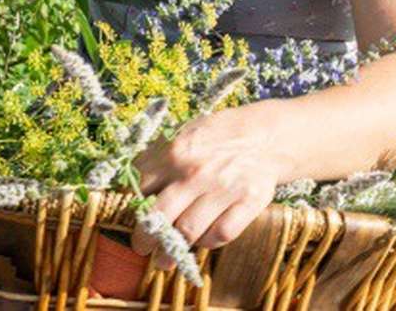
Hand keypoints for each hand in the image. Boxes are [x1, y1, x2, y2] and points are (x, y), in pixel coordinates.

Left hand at [130, 105, 284, 266]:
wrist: (265, 136)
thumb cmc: (218, 135)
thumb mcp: (184, 134)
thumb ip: (160, 157)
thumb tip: (131, 183)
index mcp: (175, 151)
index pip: (142, 187)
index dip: (132, 207)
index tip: (130, 218)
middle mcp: (196, 172)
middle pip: (160, 216)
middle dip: (145, 238)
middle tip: (141, 248)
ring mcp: (223, 189)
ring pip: (188, 231)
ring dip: (172, 250)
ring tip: (164, 261)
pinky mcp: (247, 203)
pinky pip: (219, 234)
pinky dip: (207, 242)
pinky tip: (200, 242)